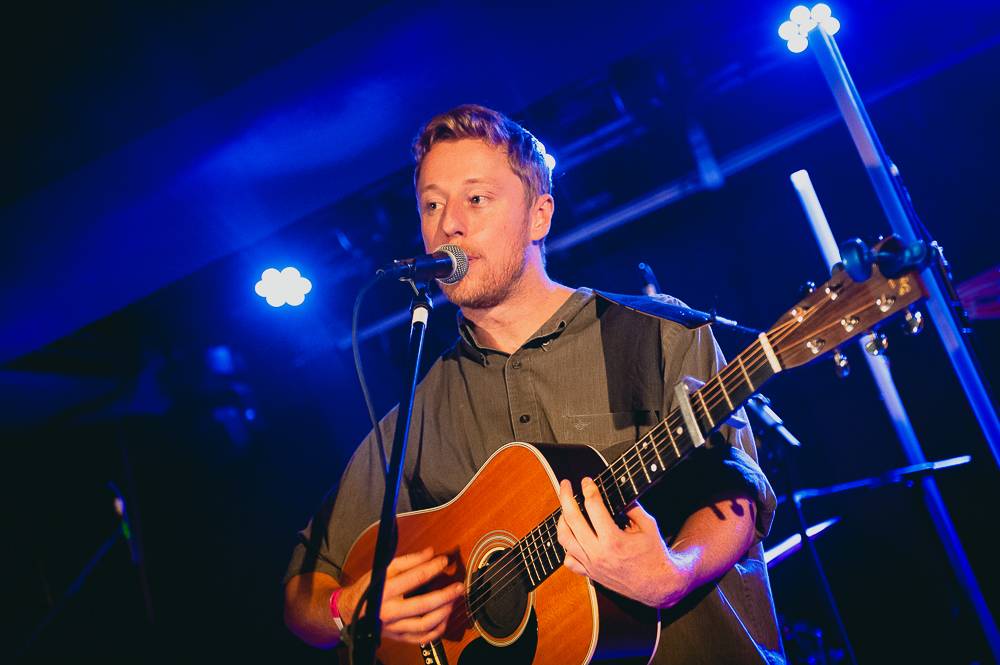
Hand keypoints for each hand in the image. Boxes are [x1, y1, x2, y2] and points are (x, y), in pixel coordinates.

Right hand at [339, 547, 464, 643]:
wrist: (352, 611)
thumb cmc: (369, 588)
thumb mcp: (384, 568)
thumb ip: (409, 560)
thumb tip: (430, 553)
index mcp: (385, 590)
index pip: (415, 577)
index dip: (433, 567)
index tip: (444, 560)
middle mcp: (390, 611)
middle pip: (424, 604)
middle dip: (445, 595)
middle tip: (459, 586)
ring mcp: (395, 627)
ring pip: (425, 624)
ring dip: (444, 612)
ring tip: (453, 601)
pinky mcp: (399, 637)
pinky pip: (423, 638)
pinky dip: (437, 630)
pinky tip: (445, 618)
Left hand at [556, 477, 694, 608]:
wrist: (658, 585)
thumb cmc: (654, 554)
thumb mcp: (648, 526)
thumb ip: (632, 508)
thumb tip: (617, 493)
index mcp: (614, 540)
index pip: (593, 507)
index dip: (588, 489)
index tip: (587, 481)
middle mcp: (599, 553)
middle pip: (572, 519)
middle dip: (566, 497)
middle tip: (565, 484)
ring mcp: (592, 565)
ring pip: (565, 539)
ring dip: (561, 520)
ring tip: (565, 508)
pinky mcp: (590, 574)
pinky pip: (569, 560)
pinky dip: (567, 547)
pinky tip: (572, 536)